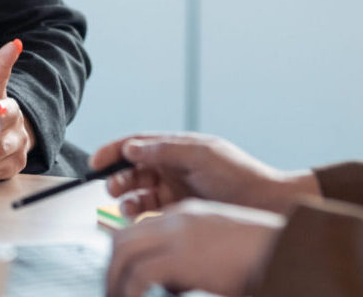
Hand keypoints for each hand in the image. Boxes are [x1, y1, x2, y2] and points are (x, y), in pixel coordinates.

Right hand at [90, 132, 318, 217]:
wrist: (266, 204)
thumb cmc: (239, 174)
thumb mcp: (200, 154)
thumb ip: (164, 151)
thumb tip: (132, 147)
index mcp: (177, 147)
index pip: (138, 144)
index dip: (114, 150)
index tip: (95, 161)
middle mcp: (174, 166)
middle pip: (134, 168)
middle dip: (118, 176)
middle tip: (111, 187)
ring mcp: (176, 189)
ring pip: (140, 191)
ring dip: (127, 197)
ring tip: (125, 206)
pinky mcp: (180, 211)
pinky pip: (151, 211)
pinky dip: (140, 214)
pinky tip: (138, 218)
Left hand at [107, 199, 283, 296]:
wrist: (284, 249)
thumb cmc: (259, 256)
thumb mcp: (218, 250)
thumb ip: (192, 260)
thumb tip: (172, 285)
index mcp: (185, 215)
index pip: (138, 229)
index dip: (124, 256)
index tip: (121, 280)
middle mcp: (176, 219)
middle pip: (123, 239)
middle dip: (112, 270)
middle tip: (111, 293)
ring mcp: (177, 236)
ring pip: (123, 253)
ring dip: (114, 282)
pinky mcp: (181, 257)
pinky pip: (139, 274)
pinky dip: (128, 291)